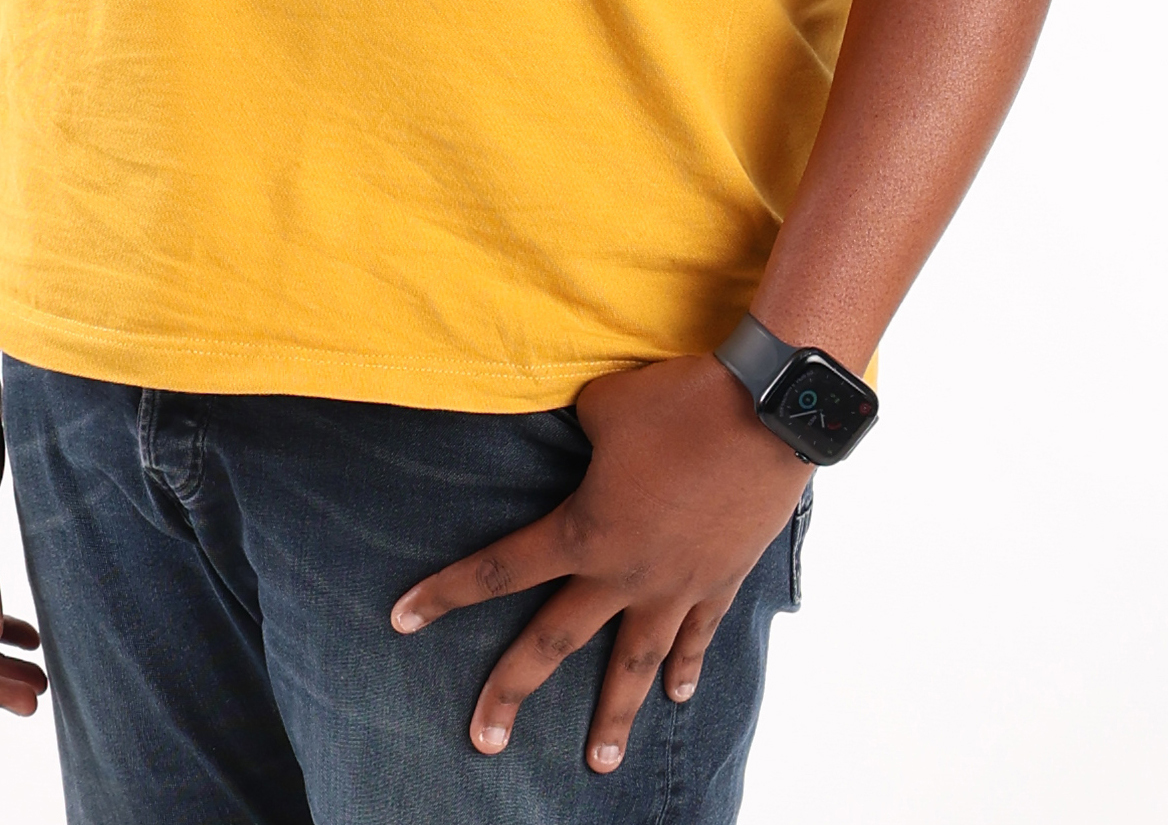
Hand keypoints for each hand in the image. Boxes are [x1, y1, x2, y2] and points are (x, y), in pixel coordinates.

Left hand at [390, 354, 806, 773]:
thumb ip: (578, 433)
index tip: (402, 619)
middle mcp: (623, 573)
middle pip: (554, 643)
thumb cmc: (677, 401)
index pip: (502, 567)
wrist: (765, 411)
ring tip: (596, 765)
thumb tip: (577, 437)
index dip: (448, 592)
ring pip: (633, 668)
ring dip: (613, 719)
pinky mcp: (719, 581)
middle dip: (512, 693)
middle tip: (480, 740)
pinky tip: (676, 699)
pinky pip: (698, 637)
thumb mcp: (604, 406)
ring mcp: (675, 587)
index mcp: (585, 530)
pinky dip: (687, 669)